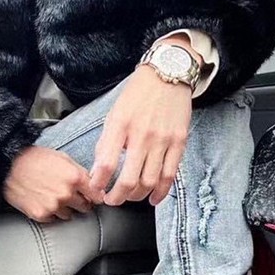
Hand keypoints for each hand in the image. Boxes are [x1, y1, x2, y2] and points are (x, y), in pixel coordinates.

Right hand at [3, 146, 94, 222]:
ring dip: (65, 208)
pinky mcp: (41, 214)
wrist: (8, 166)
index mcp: (74, 177)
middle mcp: (66, 193)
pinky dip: (50, 213)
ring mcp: (54, 205)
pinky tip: (43, 200)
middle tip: (71, 196)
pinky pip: (53, 219)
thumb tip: (93, 184)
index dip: (95, 196)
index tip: (93, 196)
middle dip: (81, 202)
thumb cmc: (34, 159)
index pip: (97, 195)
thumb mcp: (62, 157)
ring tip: (53, 196)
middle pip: (85, 207)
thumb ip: (79, 172)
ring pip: (70, 215)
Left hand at [91, 65, 191, 206]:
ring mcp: (162, 140)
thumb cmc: (138, 94)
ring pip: (149, 182)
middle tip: (111, 200)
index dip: (99, 182)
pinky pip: (170, 175)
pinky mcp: (179, 143)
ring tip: (129, 197)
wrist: (168, 75)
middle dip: (117, 197)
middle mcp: (142, 134)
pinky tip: (152, 198)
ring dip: (137, 196)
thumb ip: (106, 141)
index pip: (106, 163)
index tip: (96, 189)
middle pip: (129, 179)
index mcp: (121, 125)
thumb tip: (98, 170)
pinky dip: (160, 192)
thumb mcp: (114, 113)